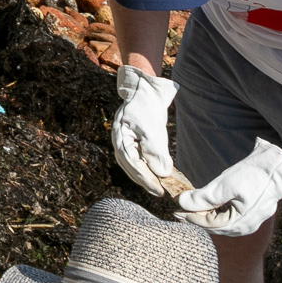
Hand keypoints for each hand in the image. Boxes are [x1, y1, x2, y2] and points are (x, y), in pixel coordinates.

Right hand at [112, 65, 179, 196]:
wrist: (145, 90)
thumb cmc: (146, 106)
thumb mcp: (152, 128)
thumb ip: (155, 151)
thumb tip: (162, 173)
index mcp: (120, 138)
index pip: (133, 165)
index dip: (146, 179)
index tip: (160, 191)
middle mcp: (119, 141)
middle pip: (130, 167)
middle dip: (145, 181)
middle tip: (160, 193)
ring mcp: (124, 141)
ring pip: (133, 165)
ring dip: (145, 176)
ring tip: (158, 187)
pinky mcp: (132, 140)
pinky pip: (137, 158)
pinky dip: (146, 167)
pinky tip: (155, 173)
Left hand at [175, 138, 281, 236]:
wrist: (279, 169)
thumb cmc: (254, 176)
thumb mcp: (225, 185)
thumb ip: (204, 198)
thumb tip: (182, 203)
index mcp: (238, 223)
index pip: (207, 224)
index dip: (189, 216)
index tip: (174, 210)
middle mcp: (244, 227)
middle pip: (213, 226)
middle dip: (195, 217)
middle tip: (178, 209)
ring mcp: (248, 222)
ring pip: (220, 222)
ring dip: (204, 215)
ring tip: (189, 207)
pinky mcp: (250, 214)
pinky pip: (228, 217)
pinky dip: (215, 212)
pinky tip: (206, 205)